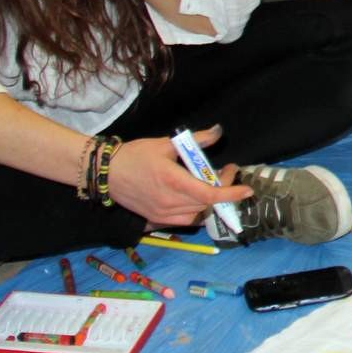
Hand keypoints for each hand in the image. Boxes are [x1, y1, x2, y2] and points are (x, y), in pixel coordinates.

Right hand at [106, 126, 252, 226]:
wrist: (105, 172)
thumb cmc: (135, 155)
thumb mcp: (166, 143)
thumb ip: (196, 140)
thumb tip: (218, 131)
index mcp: (173, 181)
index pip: (209, 194)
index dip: (231, 193)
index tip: (246, 188)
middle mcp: (169, 201)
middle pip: (206, 203)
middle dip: (222, 189)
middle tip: (224, 172)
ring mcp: (161, 213)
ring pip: (197, 213)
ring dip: (209, 201)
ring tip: (211, 183)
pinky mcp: (155, 219)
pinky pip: (184, 221)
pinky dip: (196, 212)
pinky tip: (198, 200)